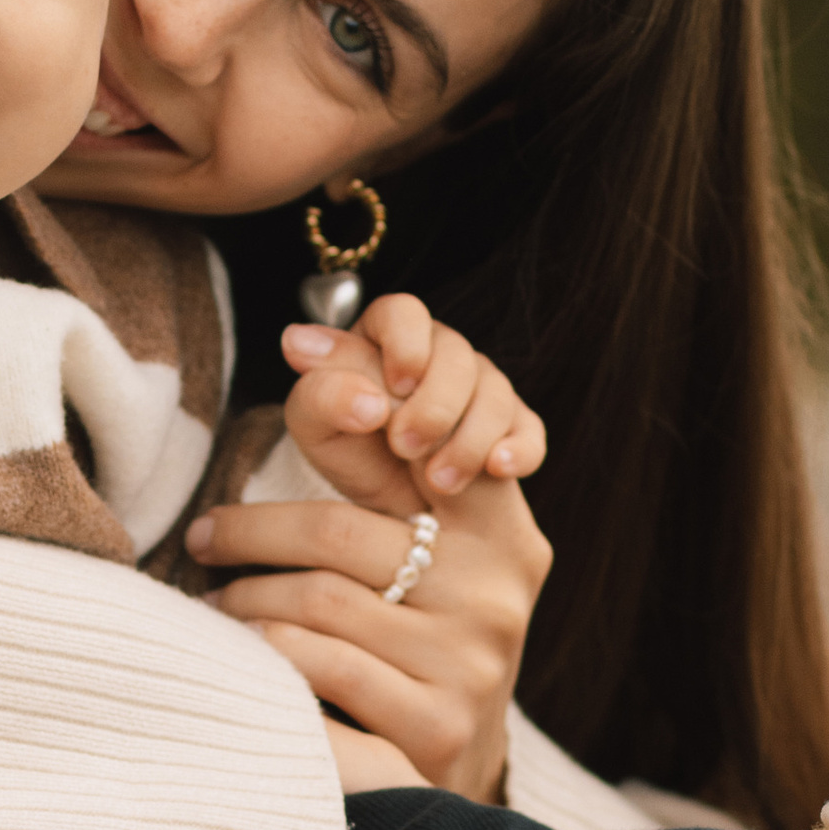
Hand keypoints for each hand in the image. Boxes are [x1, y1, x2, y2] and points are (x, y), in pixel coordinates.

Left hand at [188, 336, 553, 801]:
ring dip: (245, 603)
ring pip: (319, 604)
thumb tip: (305, 345)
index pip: (419, 440)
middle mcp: (497, 586)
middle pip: (337, 531)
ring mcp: (471, 660)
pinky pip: (321, 671)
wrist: (451, 767)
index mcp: (500, 523)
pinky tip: (242, 657)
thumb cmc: (416, 627)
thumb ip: (372, 451)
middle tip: (204, 538)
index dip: (350, 402)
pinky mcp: (436, 725)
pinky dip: (266, 658)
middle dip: (252, 532)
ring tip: (216, 606)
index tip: (289, 381)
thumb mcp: (416, 537)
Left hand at [283, 294, 543, 500]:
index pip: (403, 312)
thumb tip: (297, 343)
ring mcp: (482, 389)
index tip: (396, 385)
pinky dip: (519, 448)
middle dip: (435, 404)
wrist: (393, 518)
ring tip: (438, 482)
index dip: (405, 344)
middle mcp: (439, 355)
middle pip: (457, 353)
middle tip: (406, 448)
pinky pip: (531, 429)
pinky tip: (499, 468)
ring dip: (468, 438)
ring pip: (495, 391)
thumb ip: (317, 385)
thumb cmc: (352, 459)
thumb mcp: (321, 429)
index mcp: (388, 339)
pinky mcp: (515, 428)